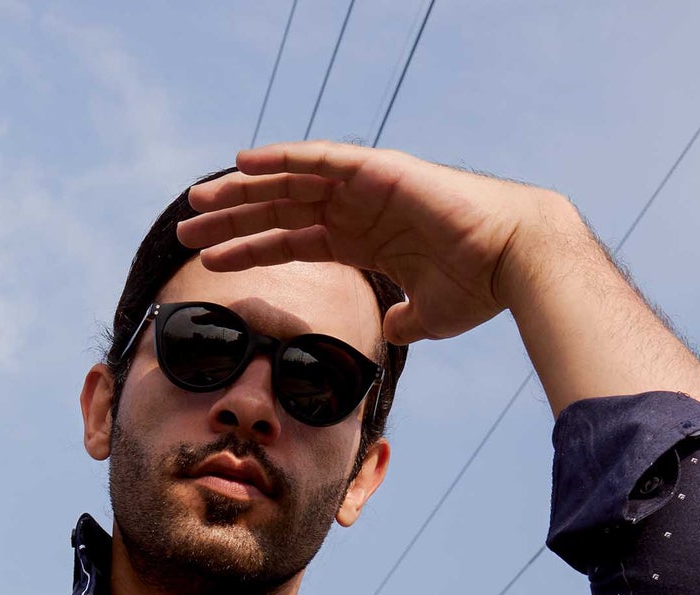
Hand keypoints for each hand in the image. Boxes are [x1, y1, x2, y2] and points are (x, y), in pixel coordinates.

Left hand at [177, 141, 568, 346]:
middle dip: (232, 220)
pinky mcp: (379, 170)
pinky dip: (282, 159)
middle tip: (186, 229)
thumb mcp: (426, 317)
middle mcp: (358, 210)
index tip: (209, 262)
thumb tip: (391, 330)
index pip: (291, 241)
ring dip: (242, 191)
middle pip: (279, 211)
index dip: (248, 249)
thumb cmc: (478, 288)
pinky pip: (320, 160)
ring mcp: (366, 188)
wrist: (514, 262)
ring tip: (197, 202)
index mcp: (363, 241)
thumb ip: (401, 321)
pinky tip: (244, 163)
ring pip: (289, 185)